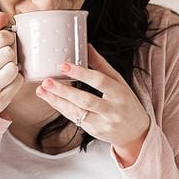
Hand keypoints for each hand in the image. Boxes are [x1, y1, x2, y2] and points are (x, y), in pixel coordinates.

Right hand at [0, 12, 24, 115]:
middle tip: (8, 58)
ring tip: (8, 70)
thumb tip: (3, 15)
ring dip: (15, 68)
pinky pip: (18, 82)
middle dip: (12, 54)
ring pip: (13, 68)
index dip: (9, 38)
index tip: (8, 42)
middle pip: (8, 53)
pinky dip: (18, 80)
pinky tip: (10, 81)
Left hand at [34, 44, 150, 164]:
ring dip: (57, 101)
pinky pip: (74, 118)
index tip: (63, 65)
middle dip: (64, 91)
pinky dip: (61, 108)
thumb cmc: (126, 102)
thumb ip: (101, 65)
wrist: (136, 132)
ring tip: (42, 90)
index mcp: (121, 93)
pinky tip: (50, 99)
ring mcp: (103, 123)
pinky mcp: (94, 131)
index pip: (100, 81)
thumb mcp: (119, 82)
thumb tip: (87, 46)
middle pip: (86, 100)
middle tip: (47, 81)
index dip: (81, 73)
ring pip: (76, 112)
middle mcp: (113, 110)